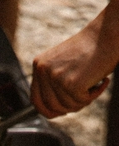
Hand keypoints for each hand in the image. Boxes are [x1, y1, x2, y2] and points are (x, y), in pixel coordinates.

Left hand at [30, 0, 118, 116]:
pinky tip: (103, 81)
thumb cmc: (90, 49)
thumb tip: (50, 112)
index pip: (36, 100)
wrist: (109, 32)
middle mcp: (43, 71)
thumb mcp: (62, 65)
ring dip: (84, 100)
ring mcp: (56, 77)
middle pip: (52, 107)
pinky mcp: (72, 83)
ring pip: (68, 106)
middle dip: (70, 107)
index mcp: (39, 65)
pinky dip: (95, 94)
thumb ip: (52, 84)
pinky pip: (82, 102)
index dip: (48, 111)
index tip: (62, 112)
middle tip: (85, 96)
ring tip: (95, 83)